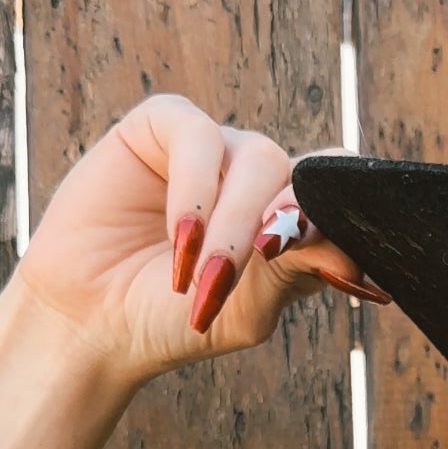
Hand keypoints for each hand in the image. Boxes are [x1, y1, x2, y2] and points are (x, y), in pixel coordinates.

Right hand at [12, 93, 388, 389]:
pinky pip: (197, 135)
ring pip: (258, 159)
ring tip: (201, 276)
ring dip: (233, 222)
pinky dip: (194, 189)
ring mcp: (216, 150)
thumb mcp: (247, 309)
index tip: (342, 270)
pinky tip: (179, 238)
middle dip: (283, 226)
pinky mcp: (162, 125)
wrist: (93, 323)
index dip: (343, 218)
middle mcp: (260, 180)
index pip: (337, 197)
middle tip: (257, 264)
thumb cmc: (174, 320)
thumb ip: (297, 273)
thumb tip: (354, 260)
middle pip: (300, 179)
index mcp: (292, 220)